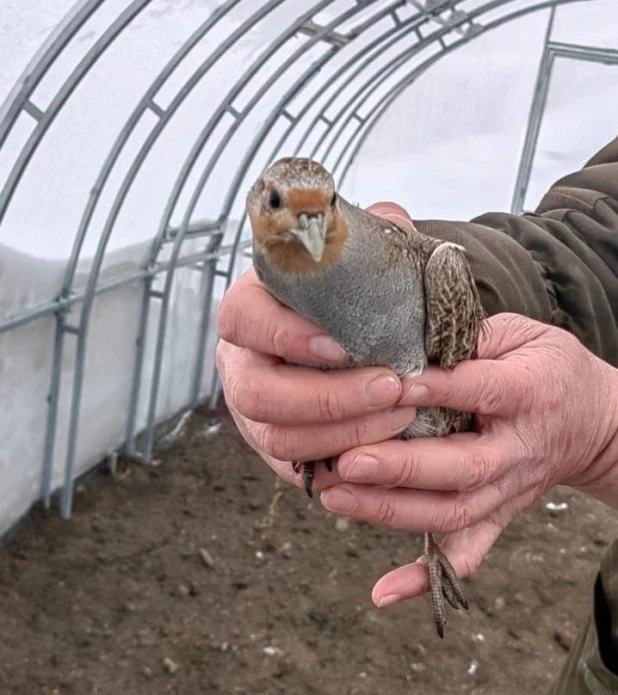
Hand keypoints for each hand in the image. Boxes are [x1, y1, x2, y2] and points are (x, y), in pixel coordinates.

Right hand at [216, 203, 418, 485]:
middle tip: (393, 388)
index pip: (242, 318)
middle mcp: (242, 363)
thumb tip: (392, 219)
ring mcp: (253, 411)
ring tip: (403, 416)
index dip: (284, 335)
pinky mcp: (277, 447)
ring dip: (344, 433)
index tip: (342, 344)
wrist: (347, 339)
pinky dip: (342, 464)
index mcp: (250, 311)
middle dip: (327, 398)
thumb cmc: (350, 298)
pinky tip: (386, 450)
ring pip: (277, 438)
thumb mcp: (358, 262)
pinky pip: (298, 470)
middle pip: (257, 393)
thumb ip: (371, 238)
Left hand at [319, 313, 617, 607]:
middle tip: (347, 461)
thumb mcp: (521, 335)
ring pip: (453, 513)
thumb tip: (408, 340)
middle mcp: (516, 450)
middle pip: (461, 467)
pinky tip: (384, 591)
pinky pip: (466, 552)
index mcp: (527, 393)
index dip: (434, 391)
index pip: (479, 392)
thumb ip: (471, 337)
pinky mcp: (498, 515)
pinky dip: (427, 578)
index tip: (385, 387)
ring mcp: (507, 490)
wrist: (595, 423)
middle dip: (402, 467)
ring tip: (337, 498)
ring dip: (393, 512)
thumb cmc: (547, 368)